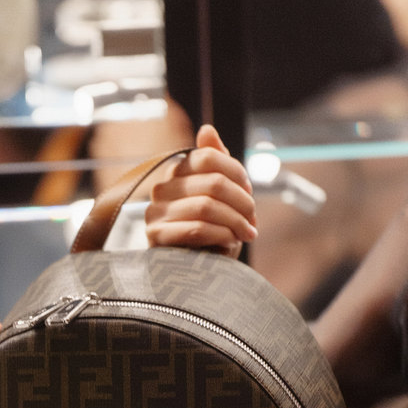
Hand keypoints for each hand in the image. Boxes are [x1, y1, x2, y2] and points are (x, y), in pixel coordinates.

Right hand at [145, 124, 256, 257]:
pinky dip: (222, 235)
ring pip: (206, 206)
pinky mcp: (156, 237)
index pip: (208, 157)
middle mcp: (161, 189)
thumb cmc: (211, 234)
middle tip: (252, 220)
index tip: (249, 192)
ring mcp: (155, 213)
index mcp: (176, 173)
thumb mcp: (219, 197)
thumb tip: (207, 129)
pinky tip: (231, 242)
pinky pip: (196, 228)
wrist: (196, 277)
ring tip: (247, 234)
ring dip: (235, 221)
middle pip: (212, 182)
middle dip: (242, 202)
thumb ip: (216, 164)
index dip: (236, 173)